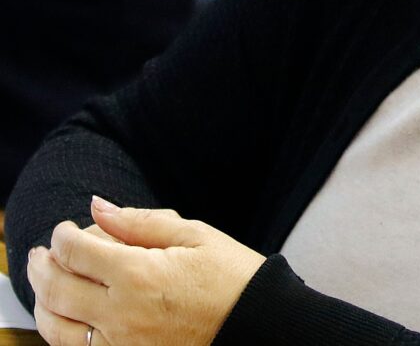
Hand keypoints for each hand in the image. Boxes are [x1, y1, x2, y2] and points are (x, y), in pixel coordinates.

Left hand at [27, 196, 264, 345]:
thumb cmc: (233, 278)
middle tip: (43, 252)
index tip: (66, 228)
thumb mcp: (195, 236)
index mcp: (139, 274)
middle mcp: (121, 313)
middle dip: (43, 265)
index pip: (76, 251)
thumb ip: (142, 222)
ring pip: (55, 325)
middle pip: (56, 287)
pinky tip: (64, 315)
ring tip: (47, 282)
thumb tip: (99, 206)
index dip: (63, 234)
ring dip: (42, 300)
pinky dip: (60, 330)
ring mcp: (120, 344)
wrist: (257, 327)